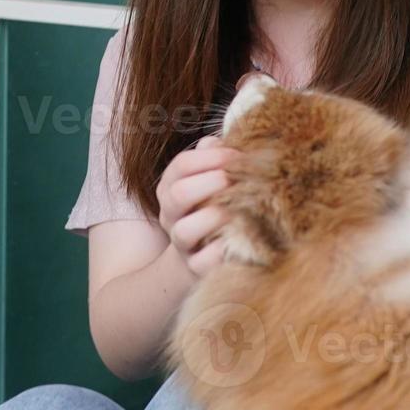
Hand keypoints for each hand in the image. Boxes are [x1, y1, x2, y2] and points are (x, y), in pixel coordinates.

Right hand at [157, 134, 240, 276]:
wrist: (197, 255)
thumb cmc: (210, 205)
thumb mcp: (208, 178)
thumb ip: (213, 158)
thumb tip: (220, 142)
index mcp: (171, 187)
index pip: (181, 165)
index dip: (212, 157)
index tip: (238, 156)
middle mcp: (171, 214)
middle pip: (178, 194)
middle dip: (210, 183)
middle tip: (234, 180)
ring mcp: (181, 242)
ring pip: (185, 231)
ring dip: (213, 218)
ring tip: (234, 211)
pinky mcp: (194, 267)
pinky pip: (202, 262)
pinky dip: (220, 252)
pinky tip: (238, 239)